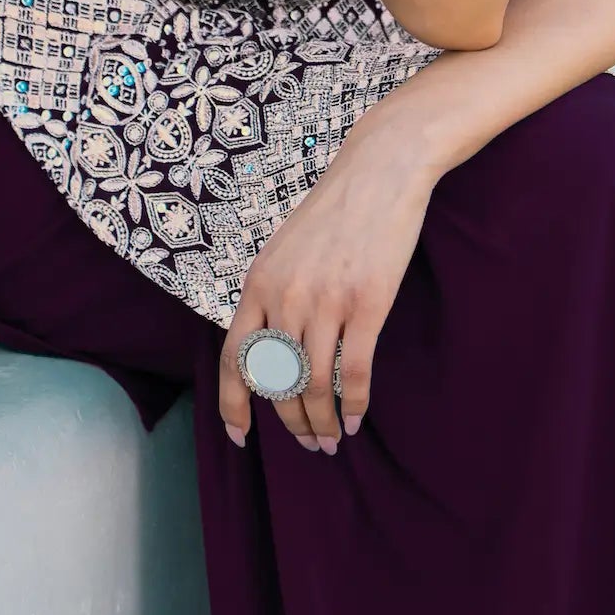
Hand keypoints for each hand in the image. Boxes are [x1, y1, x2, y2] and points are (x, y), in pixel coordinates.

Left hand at [216, 121, 435, 453]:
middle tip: (308, 445)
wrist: (381, 170)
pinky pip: (353, 371)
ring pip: (314, 384)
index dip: (233, 406)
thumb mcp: (285, 249)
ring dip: (321, 423)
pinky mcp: (367, 304)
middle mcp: (285, 297)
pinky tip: (355, 419)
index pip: (233, 360)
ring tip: (331, 441)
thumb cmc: (337, 209)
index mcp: (258, 284)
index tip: (241, 438)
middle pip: (277, 382)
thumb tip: (272, 347)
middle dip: (291, 424)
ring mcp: (326, 301)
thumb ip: (273, 294)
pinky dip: (353, 404)